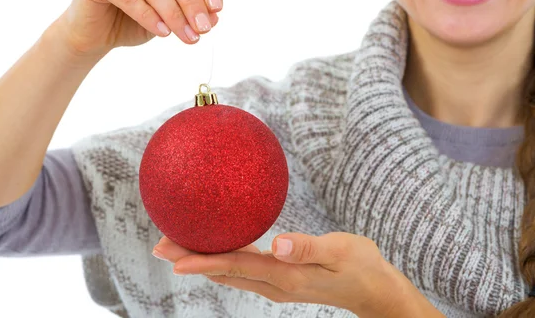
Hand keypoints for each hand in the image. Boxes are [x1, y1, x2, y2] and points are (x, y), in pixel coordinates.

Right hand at [55, 0, 220, 61]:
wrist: (96, 34)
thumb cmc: (137, 20)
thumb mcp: (171, 16)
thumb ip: (192, 12)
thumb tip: (215, 16)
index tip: (217, 9)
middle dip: (192, 3)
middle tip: (203, 29)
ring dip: (174, 14)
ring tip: (187, 37)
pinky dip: (149, 16)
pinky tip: (163, 33)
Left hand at [152, 232, 396, 315]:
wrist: (374, 290)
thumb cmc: (361, 267)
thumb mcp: (341, 251)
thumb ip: (309, 247)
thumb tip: (278, 244)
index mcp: (285, 276)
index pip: (236, 266)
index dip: (202, 260)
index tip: (171, 256)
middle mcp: (275, 284)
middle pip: (224, 271)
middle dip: (191, 259)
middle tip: (160, 245)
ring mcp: (276, 285)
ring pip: (231, 272)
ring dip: (203, 260)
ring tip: (177, 248)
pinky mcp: (281, 280)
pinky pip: (244, 269)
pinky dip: (224, 259)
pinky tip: (217, 249)